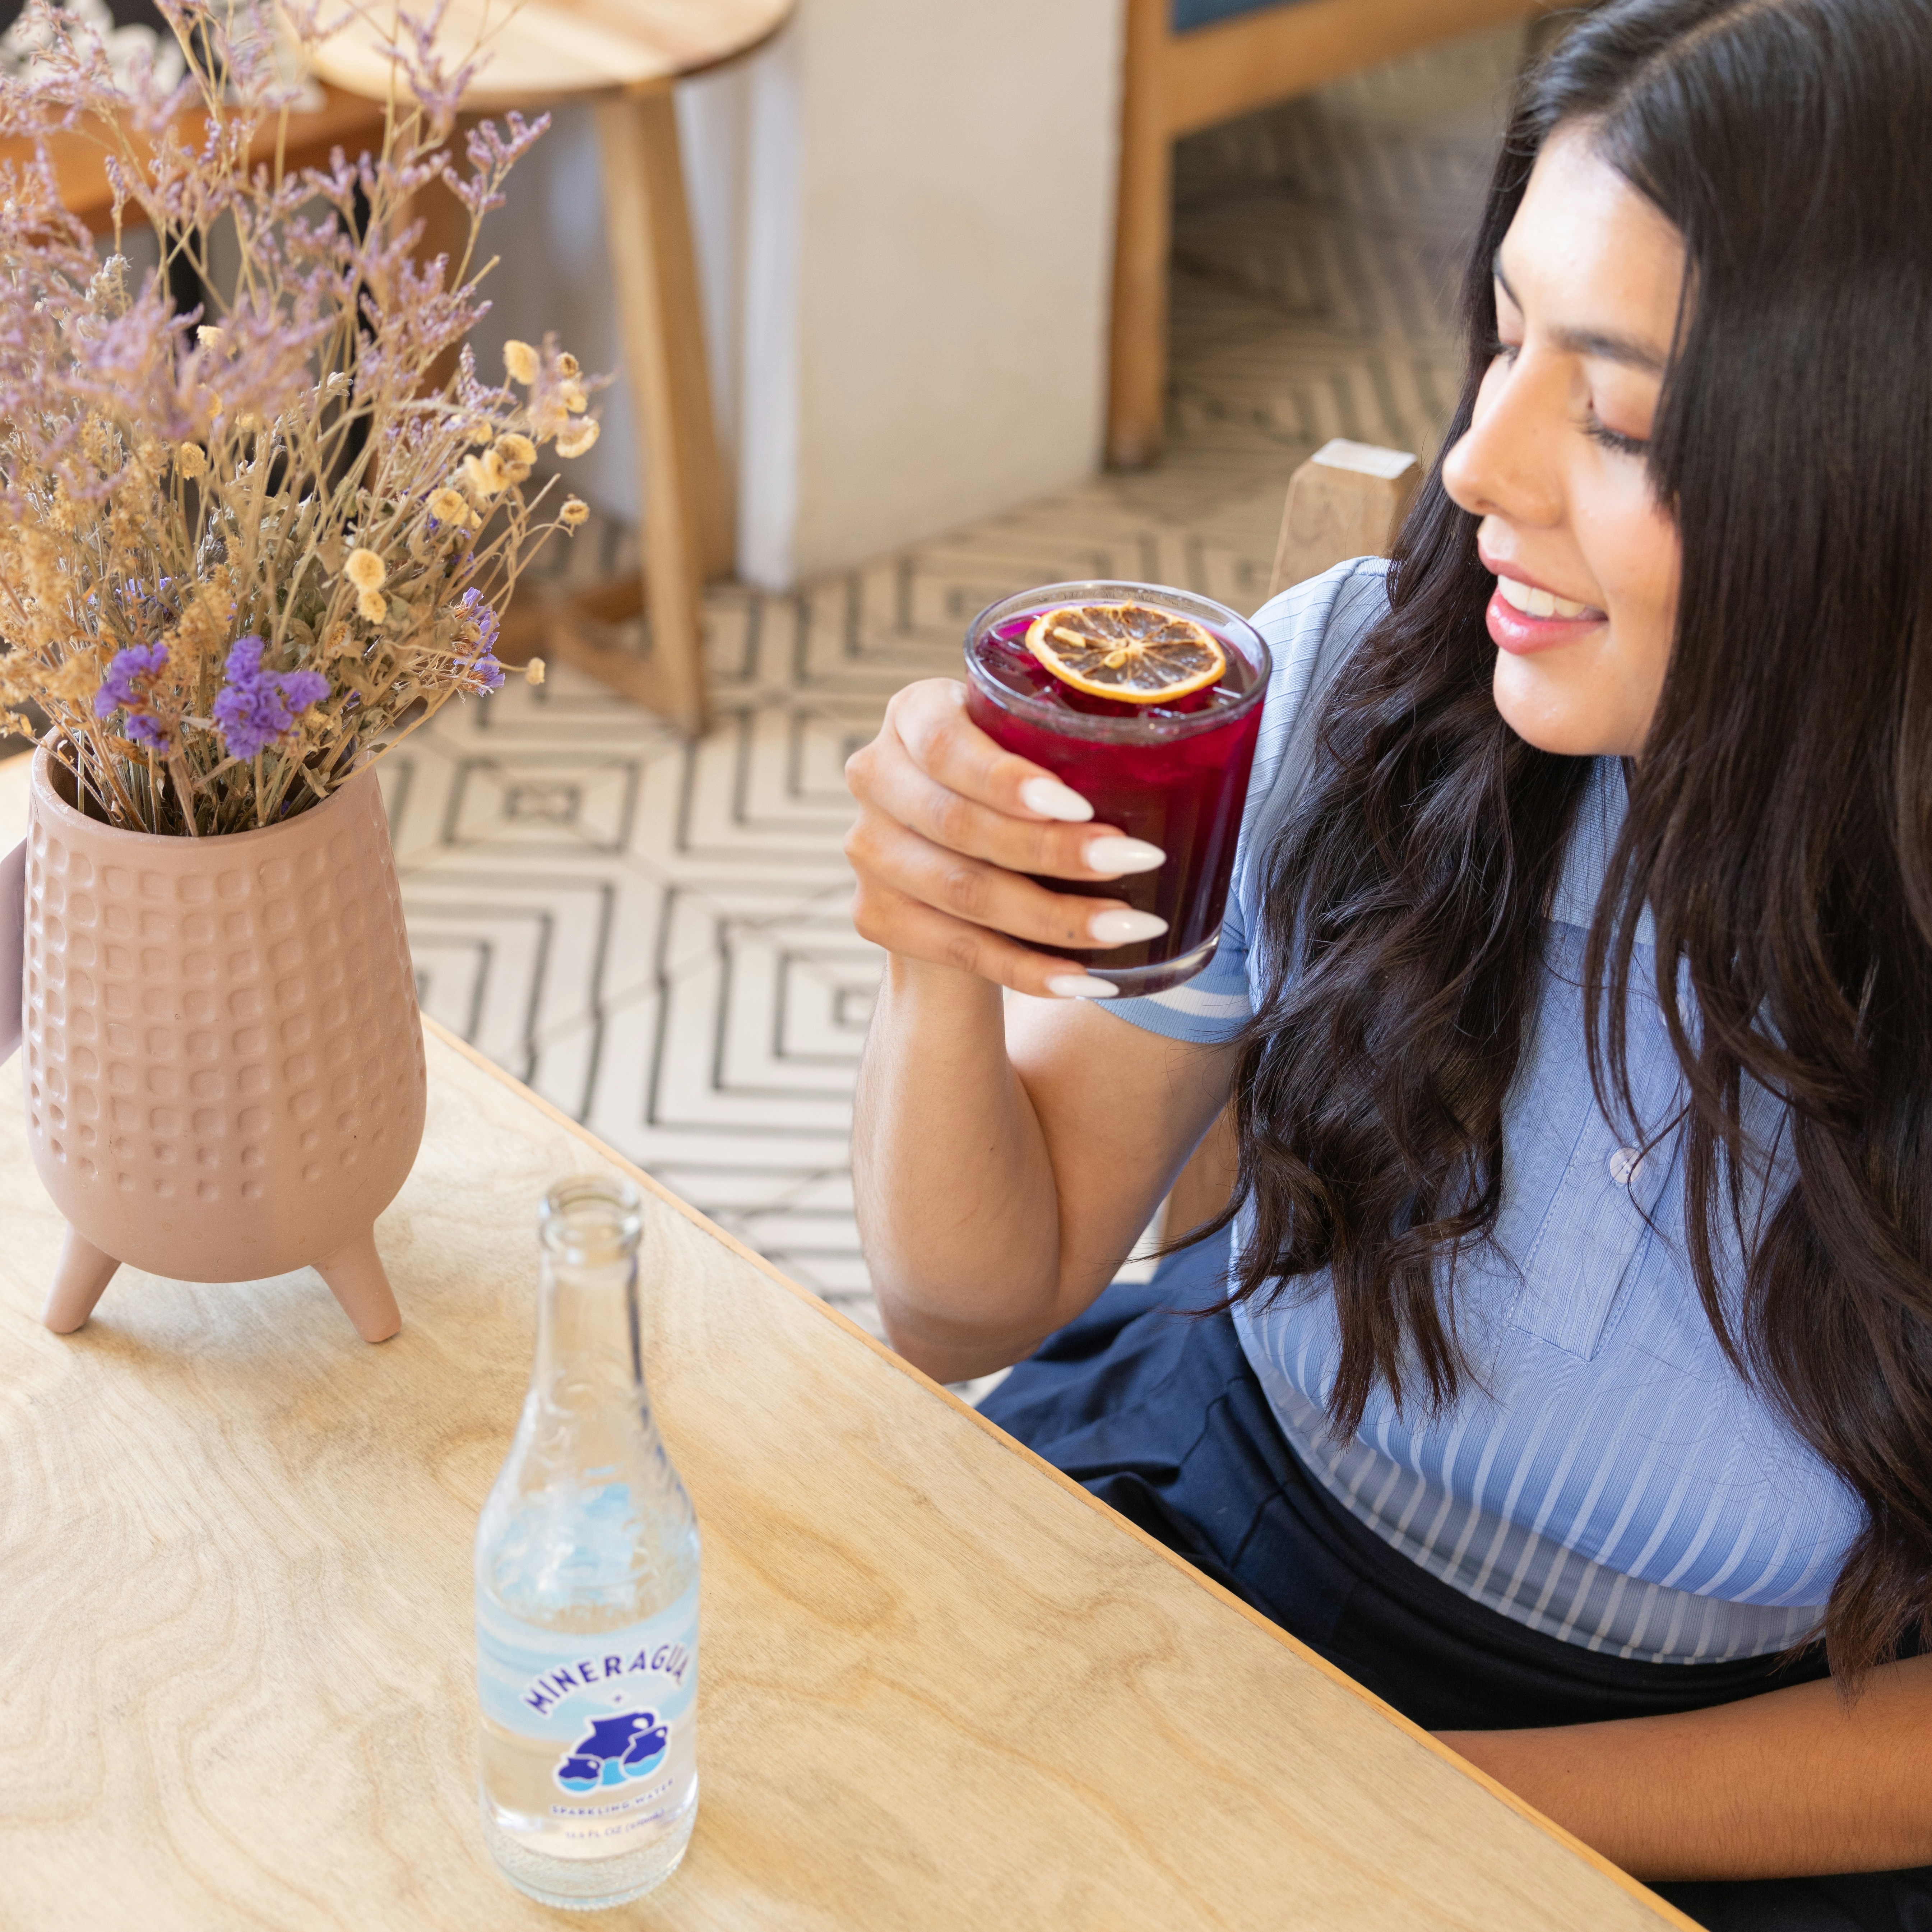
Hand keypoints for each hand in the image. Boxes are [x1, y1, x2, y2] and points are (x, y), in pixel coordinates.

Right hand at [844, 679, 1165, 998]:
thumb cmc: (1016, 786)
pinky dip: (1029, 970)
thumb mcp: (1029, 744)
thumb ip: (1069, 741)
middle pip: (961, 824)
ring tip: (1131, 927)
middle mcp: (875, 775)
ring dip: (1055, 919)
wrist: (955, 858)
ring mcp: (868, 850)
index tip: (1083, 805)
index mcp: (913, 713)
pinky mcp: (875, 915)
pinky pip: (959, 949)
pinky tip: (1086, 980)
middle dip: (1056, 852)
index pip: (946, 744)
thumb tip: (1204, 758)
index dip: (1009, 780)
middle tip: (1140, 863)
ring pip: (964, 893)